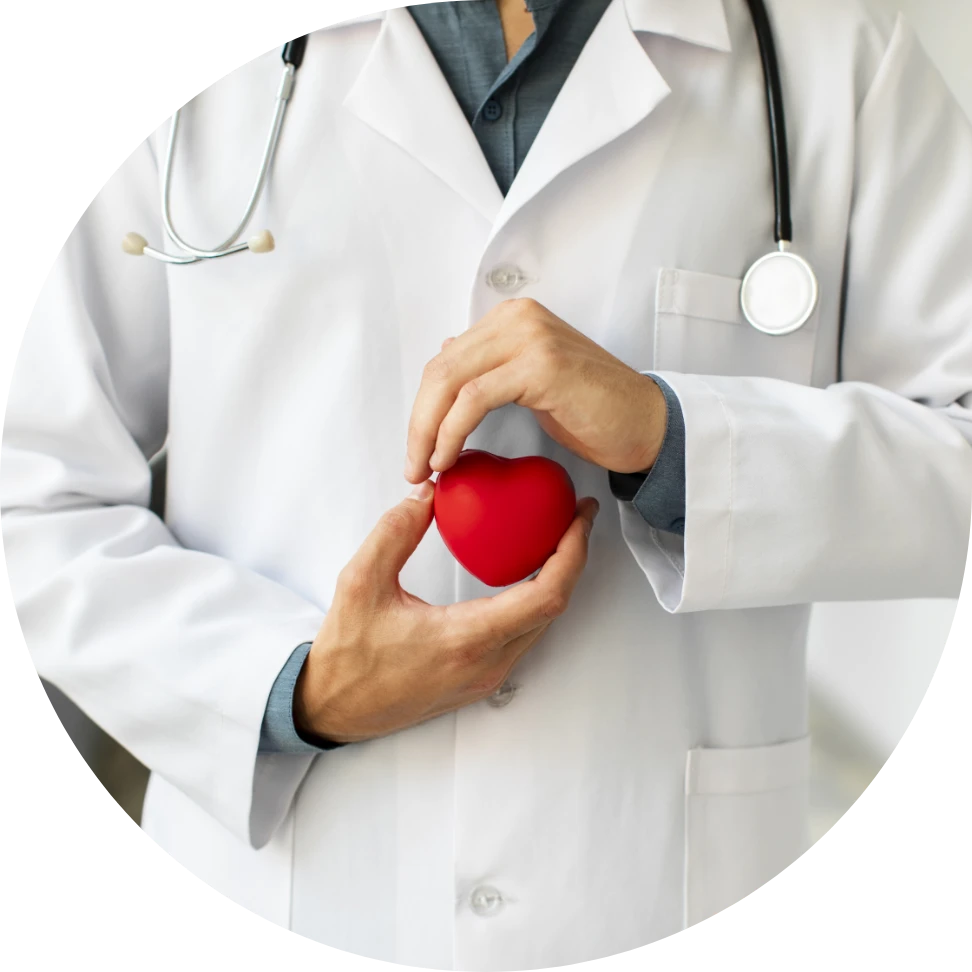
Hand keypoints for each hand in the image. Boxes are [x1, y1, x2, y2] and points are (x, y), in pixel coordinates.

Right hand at [295, 480, 599, 744]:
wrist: (334, 708)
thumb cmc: (346, 656)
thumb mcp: (359, 583)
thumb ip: (395, 532)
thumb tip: (428, 494)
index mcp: (464, 640)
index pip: (544, 596)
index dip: (572, 552)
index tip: (579, 518)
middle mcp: (486, 663)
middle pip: (554, 608)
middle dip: (573, 558)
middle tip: (575, 516)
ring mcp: (487, 676)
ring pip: (542, 623)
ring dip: (557, 578)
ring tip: (557, 537)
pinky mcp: (481, 679)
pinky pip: (525, 634)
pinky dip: (536, 598)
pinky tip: (526, 571)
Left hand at [404, 298, 667, 482]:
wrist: (645, 424)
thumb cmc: (592, 409)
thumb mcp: (530, 380)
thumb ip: (491, 366)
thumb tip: (447, 357)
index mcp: (512, 318)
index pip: (445, 360)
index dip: (422, 408)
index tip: (417, 447)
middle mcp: (517, 318)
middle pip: (440, 369)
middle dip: (418, 422)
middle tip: (412, 465)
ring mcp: (529, 337)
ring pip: (450, 381)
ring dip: (428, 431)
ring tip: (425, 468)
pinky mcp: (540, 365)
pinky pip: (474, 398)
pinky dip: (451, 431)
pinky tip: (448, 457)